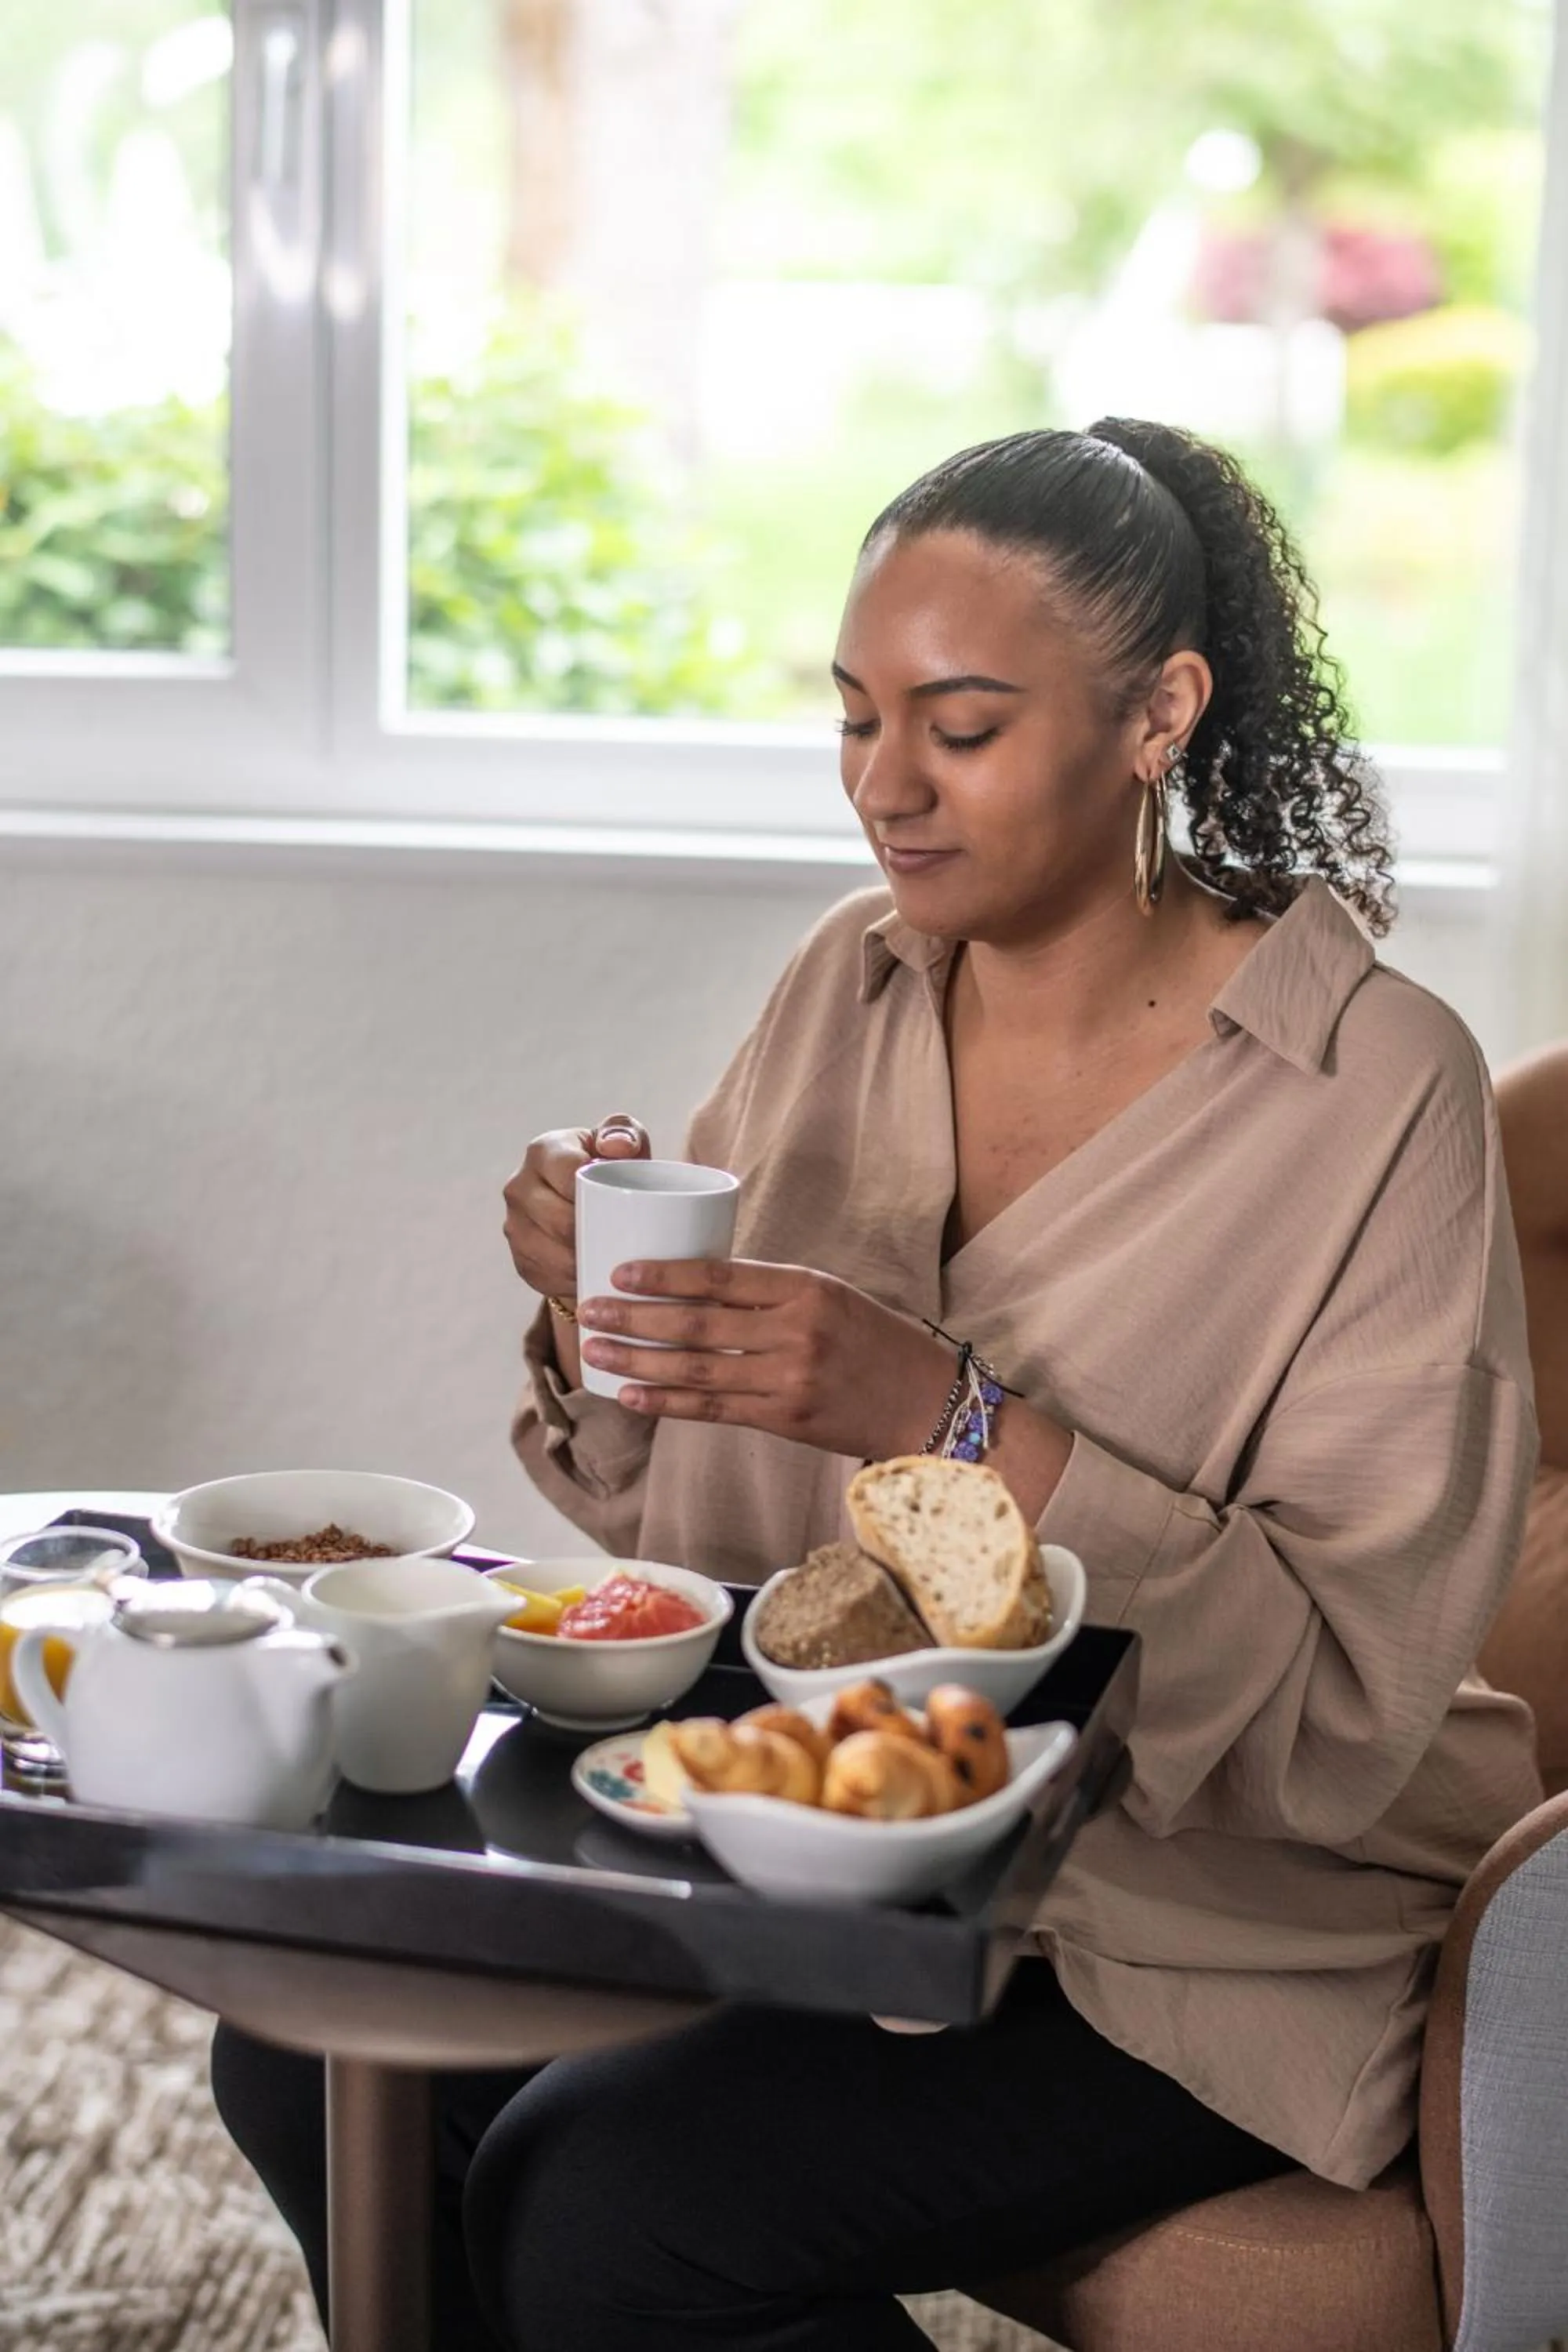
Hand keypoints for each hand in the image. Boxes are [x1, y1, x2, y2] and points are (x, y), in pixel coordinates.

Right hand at [502, 1114, 648, 1319]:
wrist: (588, 1202)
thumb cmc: (613, 1167)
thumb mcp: (625, 1143)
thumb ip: (625, 1133)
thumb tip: (617, 1148)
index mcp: (543, 1151)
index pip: (569, 1174)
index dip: (597, 1195)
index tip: (625, 1207)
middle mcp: (519, 1186)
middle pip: (560, 1221)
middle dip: (594, 1236)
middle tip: (627, 1244)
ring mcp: (514, 1225)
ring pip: (552, 1255)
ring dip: (583, 1264)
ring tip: (614, 1265)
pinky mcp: (519, 1258)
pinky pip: (546, 1277)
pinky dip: (572, 1281)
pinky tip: (593, 1277)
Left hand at [576, 1258, 959, 1462]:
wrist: (928, 1402)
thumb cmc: (876, 1343)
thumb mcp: (831, 1296)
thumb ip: (770, 1293)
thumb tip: (695, 1286)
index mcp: (806, 1287)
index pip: (719, 1276)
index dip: (663, 1274)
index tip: (620, 1271)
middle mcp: (796, 1330)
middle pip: (697, 1322)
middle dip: (634, 1318)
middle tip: (589, 1310)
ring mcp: (790, 1379)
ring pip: (697, 1369)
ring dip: (638, 1362)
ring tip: (595, 1353)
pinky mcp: (785, 1419)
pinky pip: (714, 1409)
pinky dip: (668, 1402)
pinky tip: (632, 1396)